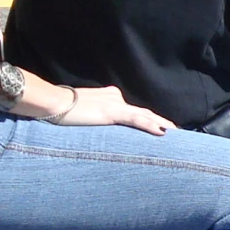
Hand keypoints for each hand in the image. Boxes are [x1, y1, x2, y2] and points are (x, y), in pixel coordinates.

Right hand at [47, 84, 171, 134]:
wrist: (53, 102)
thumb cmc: (61, 109)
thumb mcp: (82, 112)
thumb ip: (93, 116)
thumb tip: (95, 123)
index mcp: (109, 97)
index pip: (132, 110)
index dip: (147, 117)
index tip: (159, 125)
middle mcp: (115, 98)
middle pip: (143, 111)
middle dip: (160, 121)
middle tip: (176, 130)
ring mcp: (114, 104)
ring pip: (144, 115)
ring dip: (161, 124)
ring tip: (176, 132)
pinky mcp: (111, 112)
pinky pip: (136, 120)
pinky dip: (151, 125)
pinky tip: (163, 132)